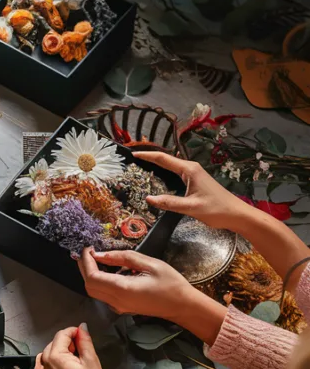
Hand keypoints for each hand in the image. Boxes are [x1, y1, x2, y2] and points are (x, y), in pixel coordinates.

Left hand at [37, 325, 130, 368]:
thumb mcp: (91, 361)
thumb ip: (85, 341)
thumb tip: (81, 326)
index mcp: (54, 356)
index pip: (62, 334)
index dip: (75, 332)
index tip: (86, 337)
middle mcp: (45, 363)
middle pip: (55, 342)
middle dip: (69, 341)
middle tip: (85, 350)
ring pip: (52, 353)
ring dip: (64, 351)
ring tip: (79, 358)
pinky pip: (51, 364)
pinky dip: (61, 361)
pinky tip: (73, 368)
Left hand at [78, 247, 226, 344]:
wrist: (182, 305)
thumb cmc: (170, 283)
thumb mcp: (149, 263)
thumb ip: (123, 257)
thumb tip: (100, 254)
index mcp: (123, 289)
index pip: (92, 277)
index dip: (86, 261)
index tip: (89, 248)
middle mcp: (116, 301)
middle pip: (88, 286)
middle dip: (84, 267)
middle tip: (89, 251)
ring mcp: (118, 307)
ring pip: (94, 292)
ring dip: (91, 274)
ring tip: (96, 257)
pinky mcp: (121, 307)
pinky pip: (103, 294)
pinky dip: (99, 281)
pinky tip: (108, 269)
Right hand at [133, 151, 252, 232]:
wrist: (236, 214)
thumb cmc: (216, 209)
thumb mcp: (191, 208)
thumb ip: (169, 203)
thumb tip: (148, 199)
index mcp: (189, 170)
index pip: (163, 159)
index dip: (147, 156)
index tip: (133, 154)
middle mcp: (191, 169)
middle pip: (166, 159)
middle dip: (149, 158)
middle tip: (133, 161)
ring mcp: (194, 174)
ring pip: (171, 166)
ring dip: (156, 165)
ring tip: (141, 168)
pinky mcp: (195, 181)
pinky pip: (175, 173)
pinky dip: (164, 173)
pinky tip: (158, 179)